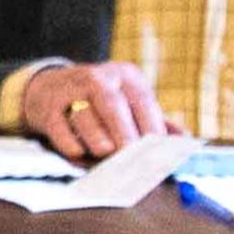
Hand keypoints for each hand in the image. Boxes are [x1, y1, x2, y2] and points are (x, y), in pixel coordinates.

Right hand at [11, 58, 176, 164]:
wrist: (48, 89)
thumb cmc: (100, 103)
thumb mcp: (129, 101)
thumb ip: (156, 120)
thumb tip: (185, 140)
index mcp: (125, 76)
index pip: (142, 100)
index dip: (151, 127)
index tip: (158, 152)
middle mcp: (98, 77)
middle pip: (113, 106)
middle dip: (124, 135)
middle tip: (132, 158)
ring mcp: (70, 91)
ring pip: (86, 119)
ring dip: (98, 141)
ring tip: (105, 155)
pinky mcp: (49, 108)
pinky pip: (62, 132)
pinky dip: (72, 147)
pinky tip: (80, 154)